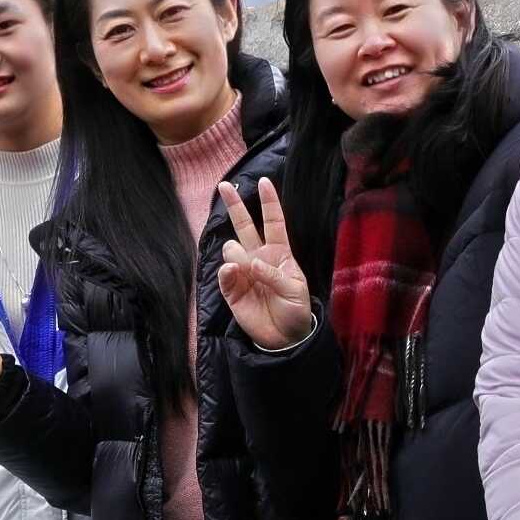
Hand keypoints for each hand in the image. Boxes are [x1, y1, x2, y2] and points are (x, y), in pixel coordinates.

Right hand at [213, 181, 314, 350]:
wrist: (285, 338)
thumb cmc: (295, 310)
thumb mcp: (294, 290)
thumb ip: (273, 274)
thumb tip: (250, 262)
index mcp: (279, 253)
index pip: (273, 222)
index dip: (269, 202)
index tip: (264, 182)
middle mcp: (259, 257)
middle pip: (244, 226)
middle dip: (235, 205)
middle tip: (224, 185)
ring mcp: (243, 272)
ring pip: (232, 248)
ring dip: (237, 253)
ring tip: (246, 268)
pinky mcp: (232, 290)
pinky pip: (224, 274)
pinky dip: (227, 271)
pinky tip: (232, 271)